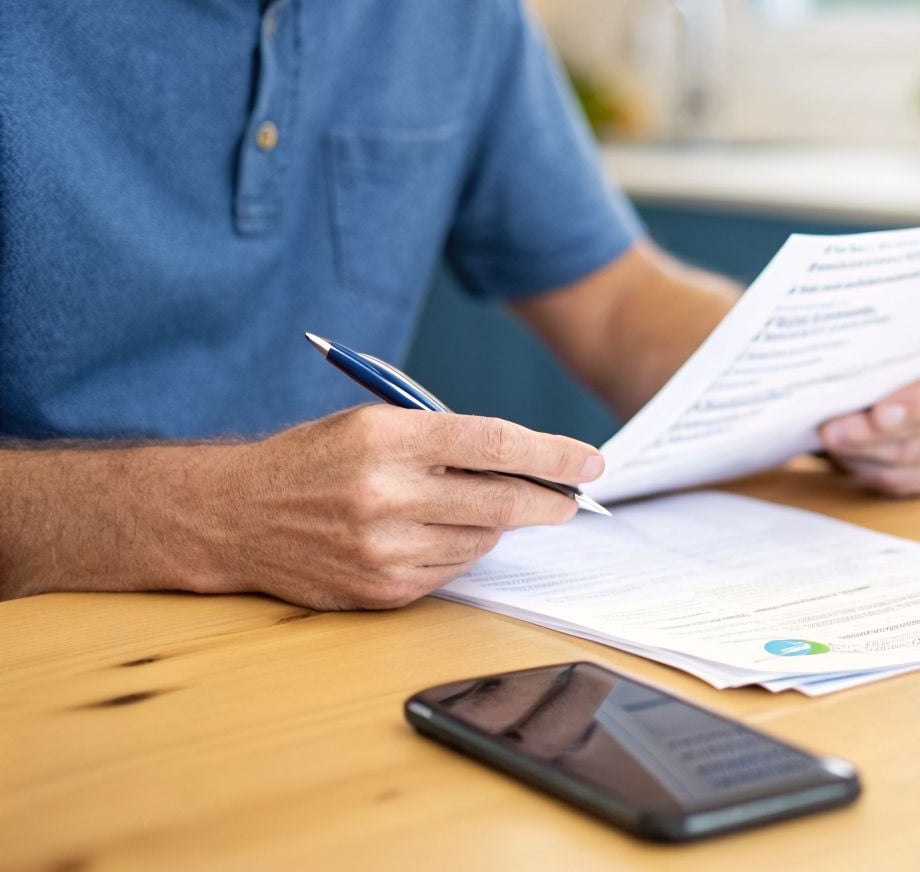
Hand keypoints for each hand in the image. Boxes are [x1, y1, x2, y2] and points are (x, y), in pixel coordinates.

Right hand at [187, 406, 603, 609]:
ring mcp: (383, 547)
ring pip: (482, 539)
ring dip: (499, 525)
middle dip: (551, 501)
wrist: (233, 516)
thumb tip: (527, 462)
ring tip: (485, 508)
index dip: (553, 455)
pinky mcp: (382, 588)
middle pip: (501, 499)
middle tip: (574, 500)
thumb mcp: (372, 425)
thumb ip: (444, 441)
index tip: (591, 462)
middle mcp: (385, 493)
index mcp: (386, 436)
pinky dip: (462, 551)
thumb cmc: (314, 461)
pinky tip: (440, 535)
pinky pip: (453, 570)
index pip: (495, 443)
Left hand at [818, 333, 919, 496]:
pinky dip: (868, 470)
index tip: (879, 412)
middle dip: (873, 432)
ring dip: (863, 451)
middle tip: (832, 429)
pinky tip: (844, 455)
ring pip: (910, 457)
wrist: (912, 371)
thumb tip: (846, 364)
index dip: (919, 400)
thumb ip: (889, 347)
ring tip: (830, 438)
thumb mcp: (902, 336)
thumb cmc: (902, 348)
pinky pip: (904, 480)